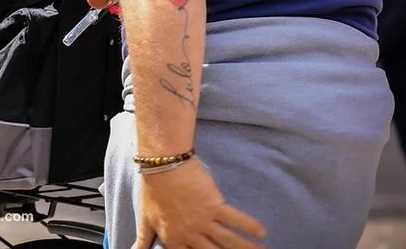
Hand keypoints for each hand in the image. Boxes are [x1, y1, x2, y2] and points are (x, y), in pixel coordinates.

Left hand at [134, 158, 265, 248]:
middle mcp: (190, 234)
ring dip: (245, 247)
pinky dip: (249, 225)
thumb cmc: (153, 190)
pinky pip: (235, 218)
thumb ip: (143, 240)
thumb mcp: (145, 219)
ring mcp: (204, 221)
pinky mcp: (215, 204)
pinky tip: (261, 232)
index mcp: (173, 239)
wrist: (163, 165)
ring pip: (228, 240)